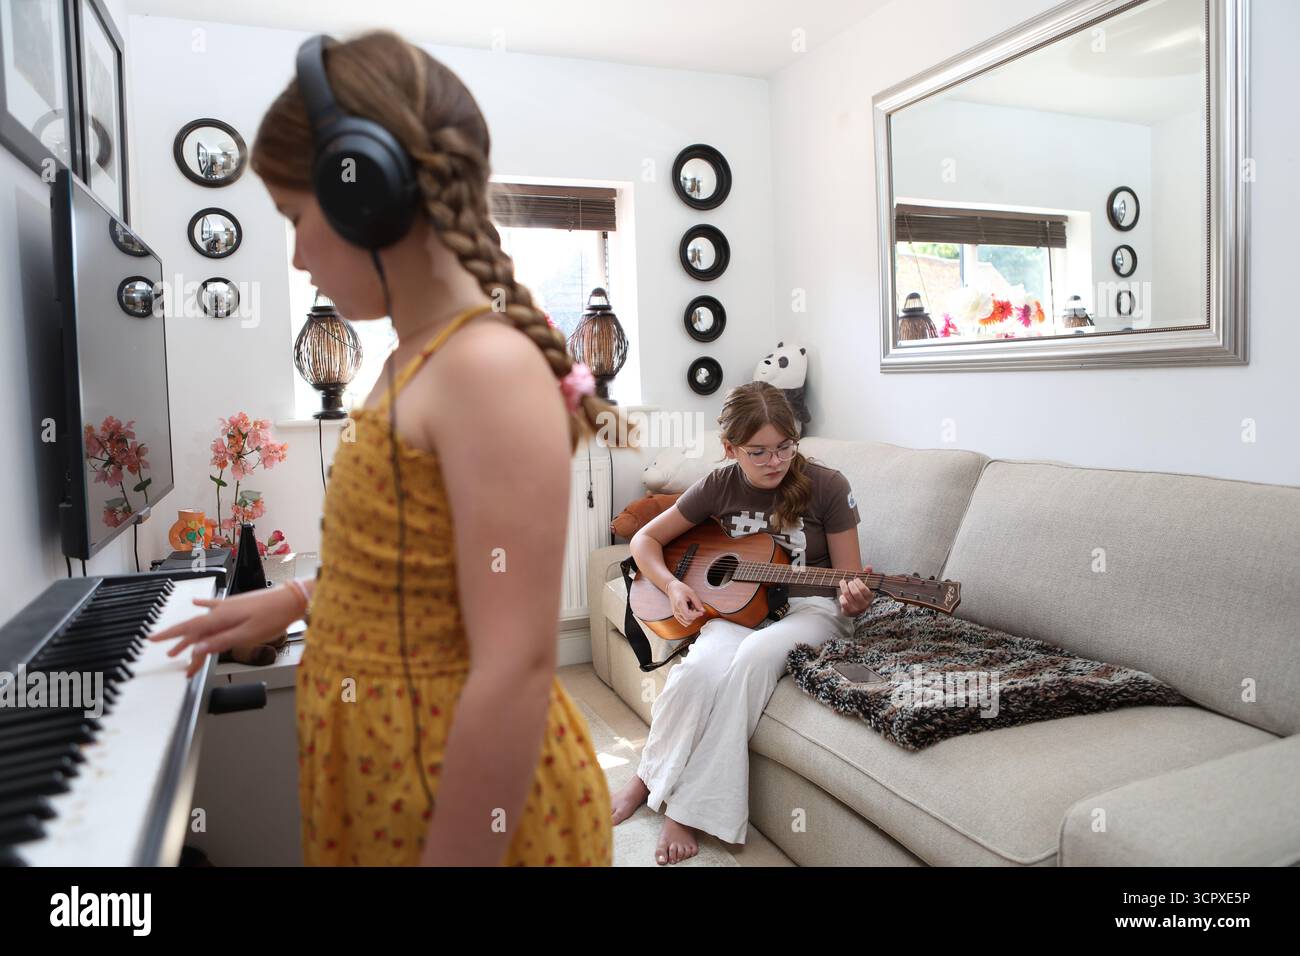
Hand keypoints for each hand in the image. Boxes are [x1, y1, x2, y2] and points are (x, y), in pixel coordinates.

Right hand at [149, 583, 305, 676]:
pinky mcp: (238, 605)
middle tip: (170, 656)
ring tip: (182, 647)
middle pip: (196, 630)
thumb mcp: (246, 635)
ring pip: (205, 623)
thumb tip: (196, 649)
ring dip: (193, 635)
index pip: (189, 628)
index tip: (153, 640)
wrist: (291, 599)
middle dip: (182, 643)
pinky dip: (204, 606)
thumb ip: (220, 642)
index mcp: (220, 618)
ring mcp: (229, 606)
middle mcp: (221, 610)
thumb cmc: (272, 617)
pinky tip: (196, 602)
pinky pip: (215, 607)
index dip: (171, 636)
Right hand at [666, 580, 704, 626]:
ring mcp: (676, 614)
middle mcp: (676, 611)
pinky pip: (684, 622)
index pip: (688, 616)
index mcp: (679, 604)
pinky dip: (688, 619)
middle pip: (688, 620)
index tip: (701, 612)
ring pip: (686, 623)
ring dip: (691, 618)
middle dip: (694, 616)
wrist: (673, 588)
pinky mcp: (676, 615)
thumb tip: (703, 610)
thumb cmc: (681, 589)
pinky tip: (689, 612)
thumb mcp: (692, 593)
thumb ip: (697, 602)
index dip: (696, 615)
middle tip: (696, 608)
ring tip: (692, 610)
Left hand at [838, 567, 874, 616]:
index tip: (855, 579)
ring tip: (842, 582)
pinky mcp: (849, 612)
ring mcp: (856, 609)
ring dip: (844, 587)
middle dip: (850, 585)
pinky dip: (842, 597)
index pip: (864, 589)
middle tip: (849, 582)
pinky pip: (843, 603)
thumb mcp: (865, 585)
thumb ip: (867, 575)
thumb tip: (869, 567)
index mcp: (870, 598)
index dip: (858, 583)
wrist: (855, 609)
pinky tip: (842, 595)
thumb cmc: (860, 594)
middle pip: (855, 593)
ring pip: (848, 596)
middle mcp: (864, 605)